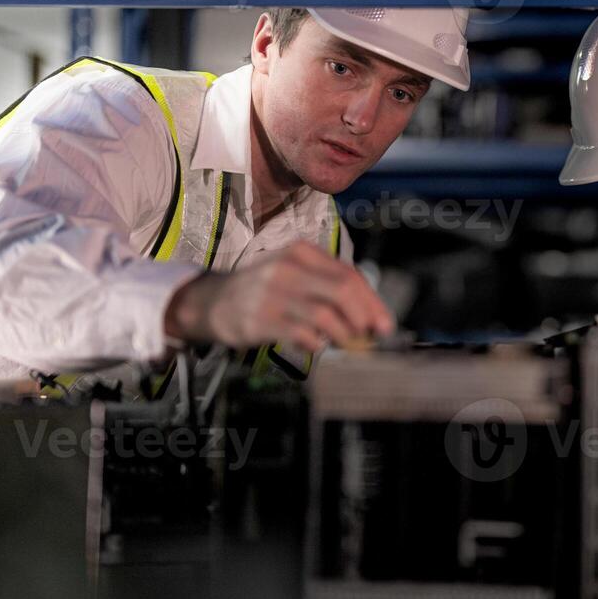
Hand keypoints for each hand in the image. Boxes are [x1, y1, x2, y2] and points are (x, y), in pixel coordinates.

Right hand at [163, 241, 393, 351]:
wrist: (212, 301)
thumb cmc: (265, 291)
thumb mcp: (296, 276)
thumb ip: (329, 289)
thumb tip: (371, 316)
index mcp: (302, 252)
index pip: (349, 275)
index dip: (373, 302)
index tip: (385, 325)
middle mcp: (288, 267)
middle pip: (342, 290)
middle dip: (364, 316)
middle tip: (370, 336)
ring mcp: (273, 292)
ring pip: (325, 314)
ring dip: (343, 334)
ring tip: (345, 343)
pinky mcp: (260, 318)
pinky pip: (301, 334)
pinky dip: (316, 343)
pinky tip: (316, 346)